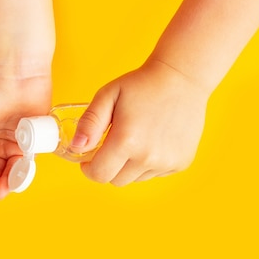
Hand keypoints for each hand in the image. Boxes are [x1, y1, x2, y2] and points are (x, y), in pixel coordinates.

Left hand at [71, 59, 209, 185]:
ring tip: (137, 138)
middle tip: (114, 143)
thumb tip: (77, 147)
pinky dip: (149, 163)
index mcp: (127, 141)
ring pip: (136, 178)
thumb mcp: (108, 95)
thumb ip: (89, 122)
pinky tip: (154, 139)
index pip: (99, 174)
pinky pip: (155, 173)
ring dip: (130, 165)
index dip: (89, 168)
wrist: (182, 78)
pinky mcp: (181, 162)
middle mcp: (148, 157)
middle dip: (109, 166)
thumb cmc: (142, 84)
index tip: (90, 157)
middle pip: (116, 180)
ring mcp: (167, 162)